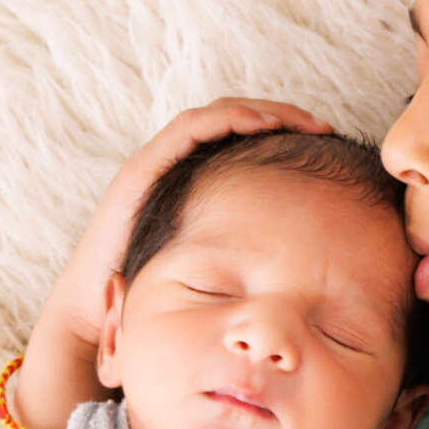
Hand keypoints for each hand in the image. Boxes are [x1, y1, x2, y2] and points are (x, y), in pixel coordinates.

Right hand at [43, 98, 333, 348]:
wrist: (100, 317)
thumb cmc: (159, 300)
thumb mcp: (221, 274)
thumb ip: (252, 260)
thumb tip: (304, 272)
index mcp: (196, 186)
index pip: (244, 142)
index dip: (285, 135)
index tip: (328, 147)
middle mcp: (176, 169)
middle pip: (235, 122)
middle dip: (283, 117)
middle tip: (325, 128)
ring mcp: (158, 165)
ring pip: (217, 116)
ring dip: (264, 112)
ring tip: (306, 123)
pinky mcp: (142, 170)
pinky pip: (191, 128)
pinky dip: (230, 119)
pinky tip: (266, 125)